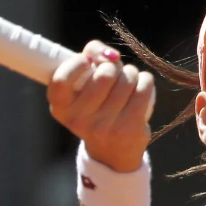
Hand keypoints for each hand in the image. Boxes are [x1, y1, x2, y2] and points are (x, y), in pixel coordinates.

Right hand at [48, 41, 154, 171]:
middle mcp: (78, 120)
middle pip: (104, 74)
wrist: (112, 151)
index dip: (77, 63)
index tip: (88, 62)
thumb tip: (110, 54)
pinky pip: (143, 89)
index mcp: (61, 108)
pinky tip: (141, 86)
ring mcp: (103, 126)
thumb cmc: (96, 106)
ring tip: (128, 82)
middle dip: (114, 66)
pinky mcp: (128, 129)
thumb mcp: (82, 85)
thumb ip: (90, 56)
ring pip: (127, 79)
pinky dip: (145, 81)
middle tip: (114, 74)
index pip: (61, 79)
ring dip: (131, 73)